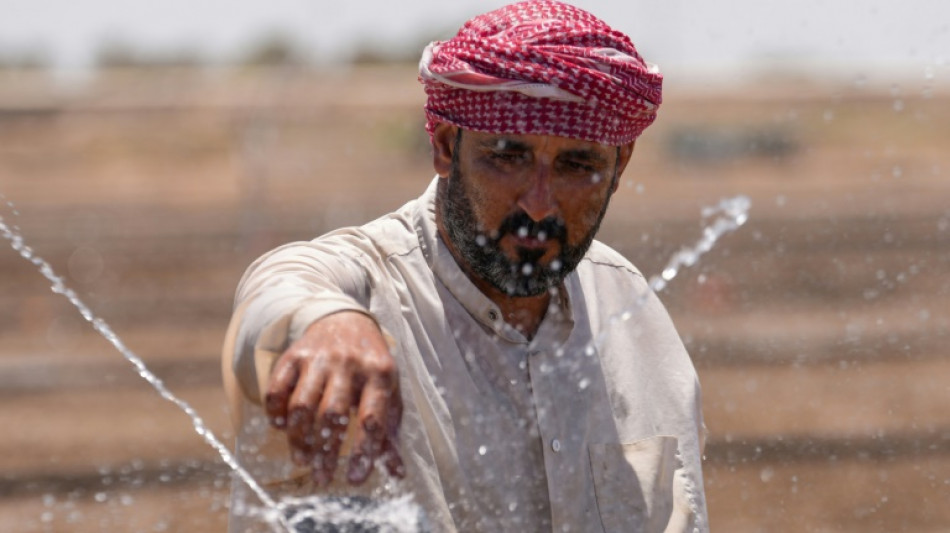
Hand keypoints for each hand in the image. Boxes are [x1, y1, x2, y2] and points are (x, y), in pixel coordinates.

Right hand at [264, 311, 403, 485]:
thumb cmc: (371, 367)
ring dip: (299, 438)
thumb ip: (390, 433)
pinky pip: (277, 387)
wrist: (346, 321)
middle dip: (326, 451)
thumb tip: (397, 474)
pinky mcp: (293, 356)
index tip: (355, 478)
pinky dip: (275, 411)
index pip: (373, 418)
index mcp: (380, 375)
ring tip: (302, 460)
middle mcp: (349, 365)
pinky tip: (281, 428)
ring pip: (302, 404)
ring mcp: (318, 359)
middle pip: (332, 414)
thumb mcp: (389, 392)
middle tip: (322, 478)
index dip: (364, 451)